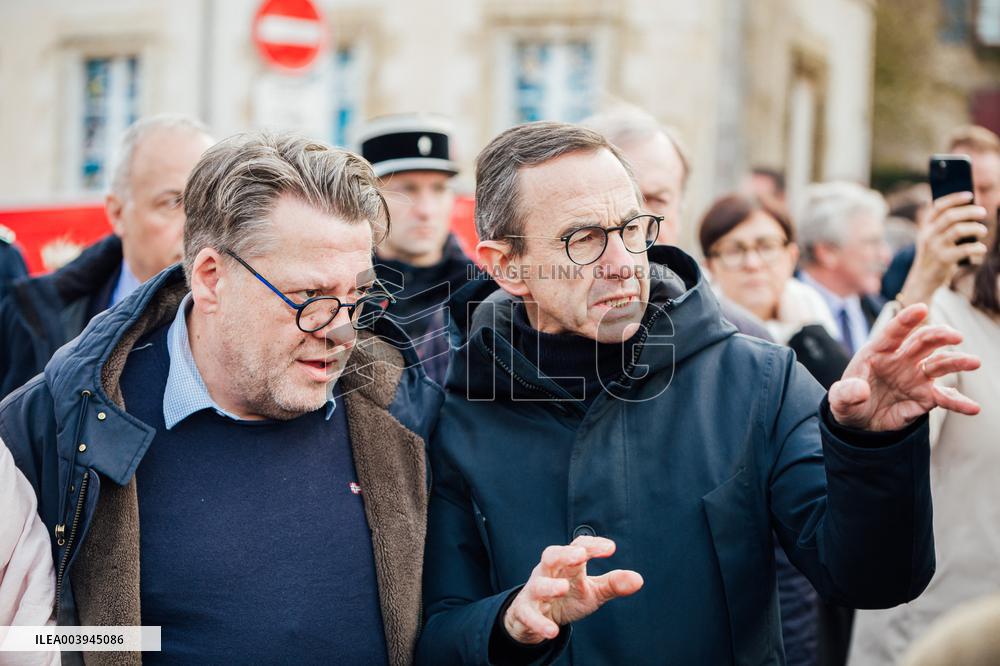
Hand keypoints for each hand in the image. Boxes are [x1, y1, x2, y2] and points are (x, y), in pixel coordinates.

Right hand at [503, 536, 643, 644]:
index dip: (592, 545)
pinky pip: (529, 615)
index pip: (578, 546)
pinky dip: (540, 622)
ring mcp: (534, 591)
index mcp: (567, 564)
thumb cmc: (567, 597)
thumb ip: (613, 584)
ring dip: (549, 585)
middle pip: (551, 555)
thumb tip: (638, 579)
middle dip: (565, 554)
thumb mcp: (592, 591)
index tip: (610, 548)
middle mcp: (548, 572)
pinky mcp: (525, 611)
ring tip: (563, 588)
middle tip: (580, 555)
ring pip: (538, 584)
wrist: (534, 616)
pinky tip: (552, 631)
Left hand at [829, 304, 980, 430]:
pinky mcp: (925, 397)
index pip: (893, 332)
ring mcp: (916, 377)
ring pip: (939, 364)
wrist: (859, 422)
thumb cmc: (848, 401)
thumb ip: (845, 393)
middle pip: (923, 342)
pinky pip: (945, 398)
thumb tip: (860, 390)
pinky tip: (973, 408)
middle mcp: (901, 360)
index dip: (906, 319)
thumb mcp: (839, 399)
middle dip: (939, 336)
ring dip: (956, 362)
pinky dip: (959, 402)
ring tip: (973, 362)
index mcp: (878, 352)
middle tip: (954, 336)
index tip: (921, 308)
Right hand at [897, 192, 988, 305]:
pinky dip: (978, 248)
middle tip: (983, 212)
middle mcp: (928, 235)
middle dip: (969, 211)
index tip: (970, 195)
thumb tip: (971, 211)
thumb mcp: (933, 238)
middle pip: (951, 216)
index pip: (938, 206)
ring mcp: (935, 247)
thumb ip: (944, 226)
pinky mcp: (944, 260)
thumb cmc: (934, 255)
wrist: (923, 279)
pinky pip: (965, 250)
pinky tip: (981, 248)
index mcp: (925, 227)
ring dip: (975, 228)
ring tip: (983, 231)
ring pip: (958, 230)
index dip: (954, 198)